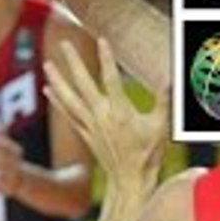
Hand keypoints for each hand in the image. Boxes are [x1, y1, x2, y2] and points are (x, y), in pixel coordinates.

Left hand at [43, 36, 167, 190]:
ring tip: (47, 63)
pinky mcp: (84, 133)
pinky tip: (48, 89)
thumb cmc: (148, 154)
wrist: (130, 181)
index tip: (102, 39)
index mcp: (120, 111)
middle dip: (73, 62)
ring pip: (69, 98)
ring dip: (57, 80)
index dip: (107, 58)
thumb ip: (165, 100)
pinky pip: (67, 113)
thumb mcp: (160, 126)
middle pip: (82, 83)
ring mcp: (90, 125)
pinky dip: (57, 101)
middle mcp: (101, 116)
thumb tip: (172, 79)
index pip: (111, 79)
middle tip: (63, 42)